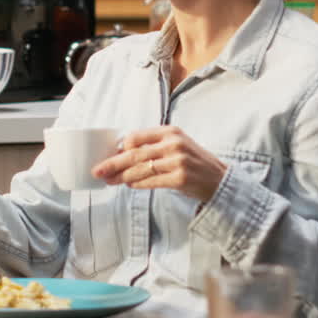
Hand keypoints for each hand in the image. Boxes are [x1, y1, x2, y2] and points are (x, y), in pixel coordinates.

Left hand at [92, 126, 226, 200]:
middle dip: (112, 163)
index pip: (136, 137)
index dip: (119, 148)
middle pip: (134, 154)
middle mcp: (173, 144)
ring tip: (110, 181)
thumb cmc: (194, 163)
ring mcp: (177, 161)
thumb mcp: (176, 146)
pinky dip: (137, 184)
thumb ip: (153, 146)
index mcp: (170, 132)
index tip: (108, 156)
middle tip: (97, 171)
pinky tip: (129, 185)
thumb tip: (122, 154)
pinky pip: (150, 182)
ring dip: (121, 176)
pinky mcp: (180, 178)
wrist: (220, 179)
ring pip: (140, 169)